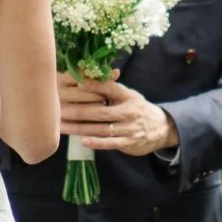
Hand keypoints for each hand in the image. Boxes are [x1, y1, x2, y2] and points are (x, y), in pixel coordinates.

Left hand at [57, 74, 177, 155]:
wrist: (161, 128)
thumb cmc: (137, 109)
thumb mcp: (129, 95)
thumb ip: (110, 88)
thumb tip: (86, 77)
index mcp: (128, 96)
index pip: (110, 88)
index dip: (93, 86)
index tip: (76, 84)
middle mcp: (129, 111)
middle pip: (100, 112)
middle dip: (79, 111)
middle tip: (60, 110)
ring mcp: (129, 128)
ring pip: (101, 129)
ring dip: (80, 128)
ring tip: (62, 126)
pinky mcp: (128, 143)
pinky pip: (110, 143)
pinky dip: (96, 142)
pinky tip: (82, 141)